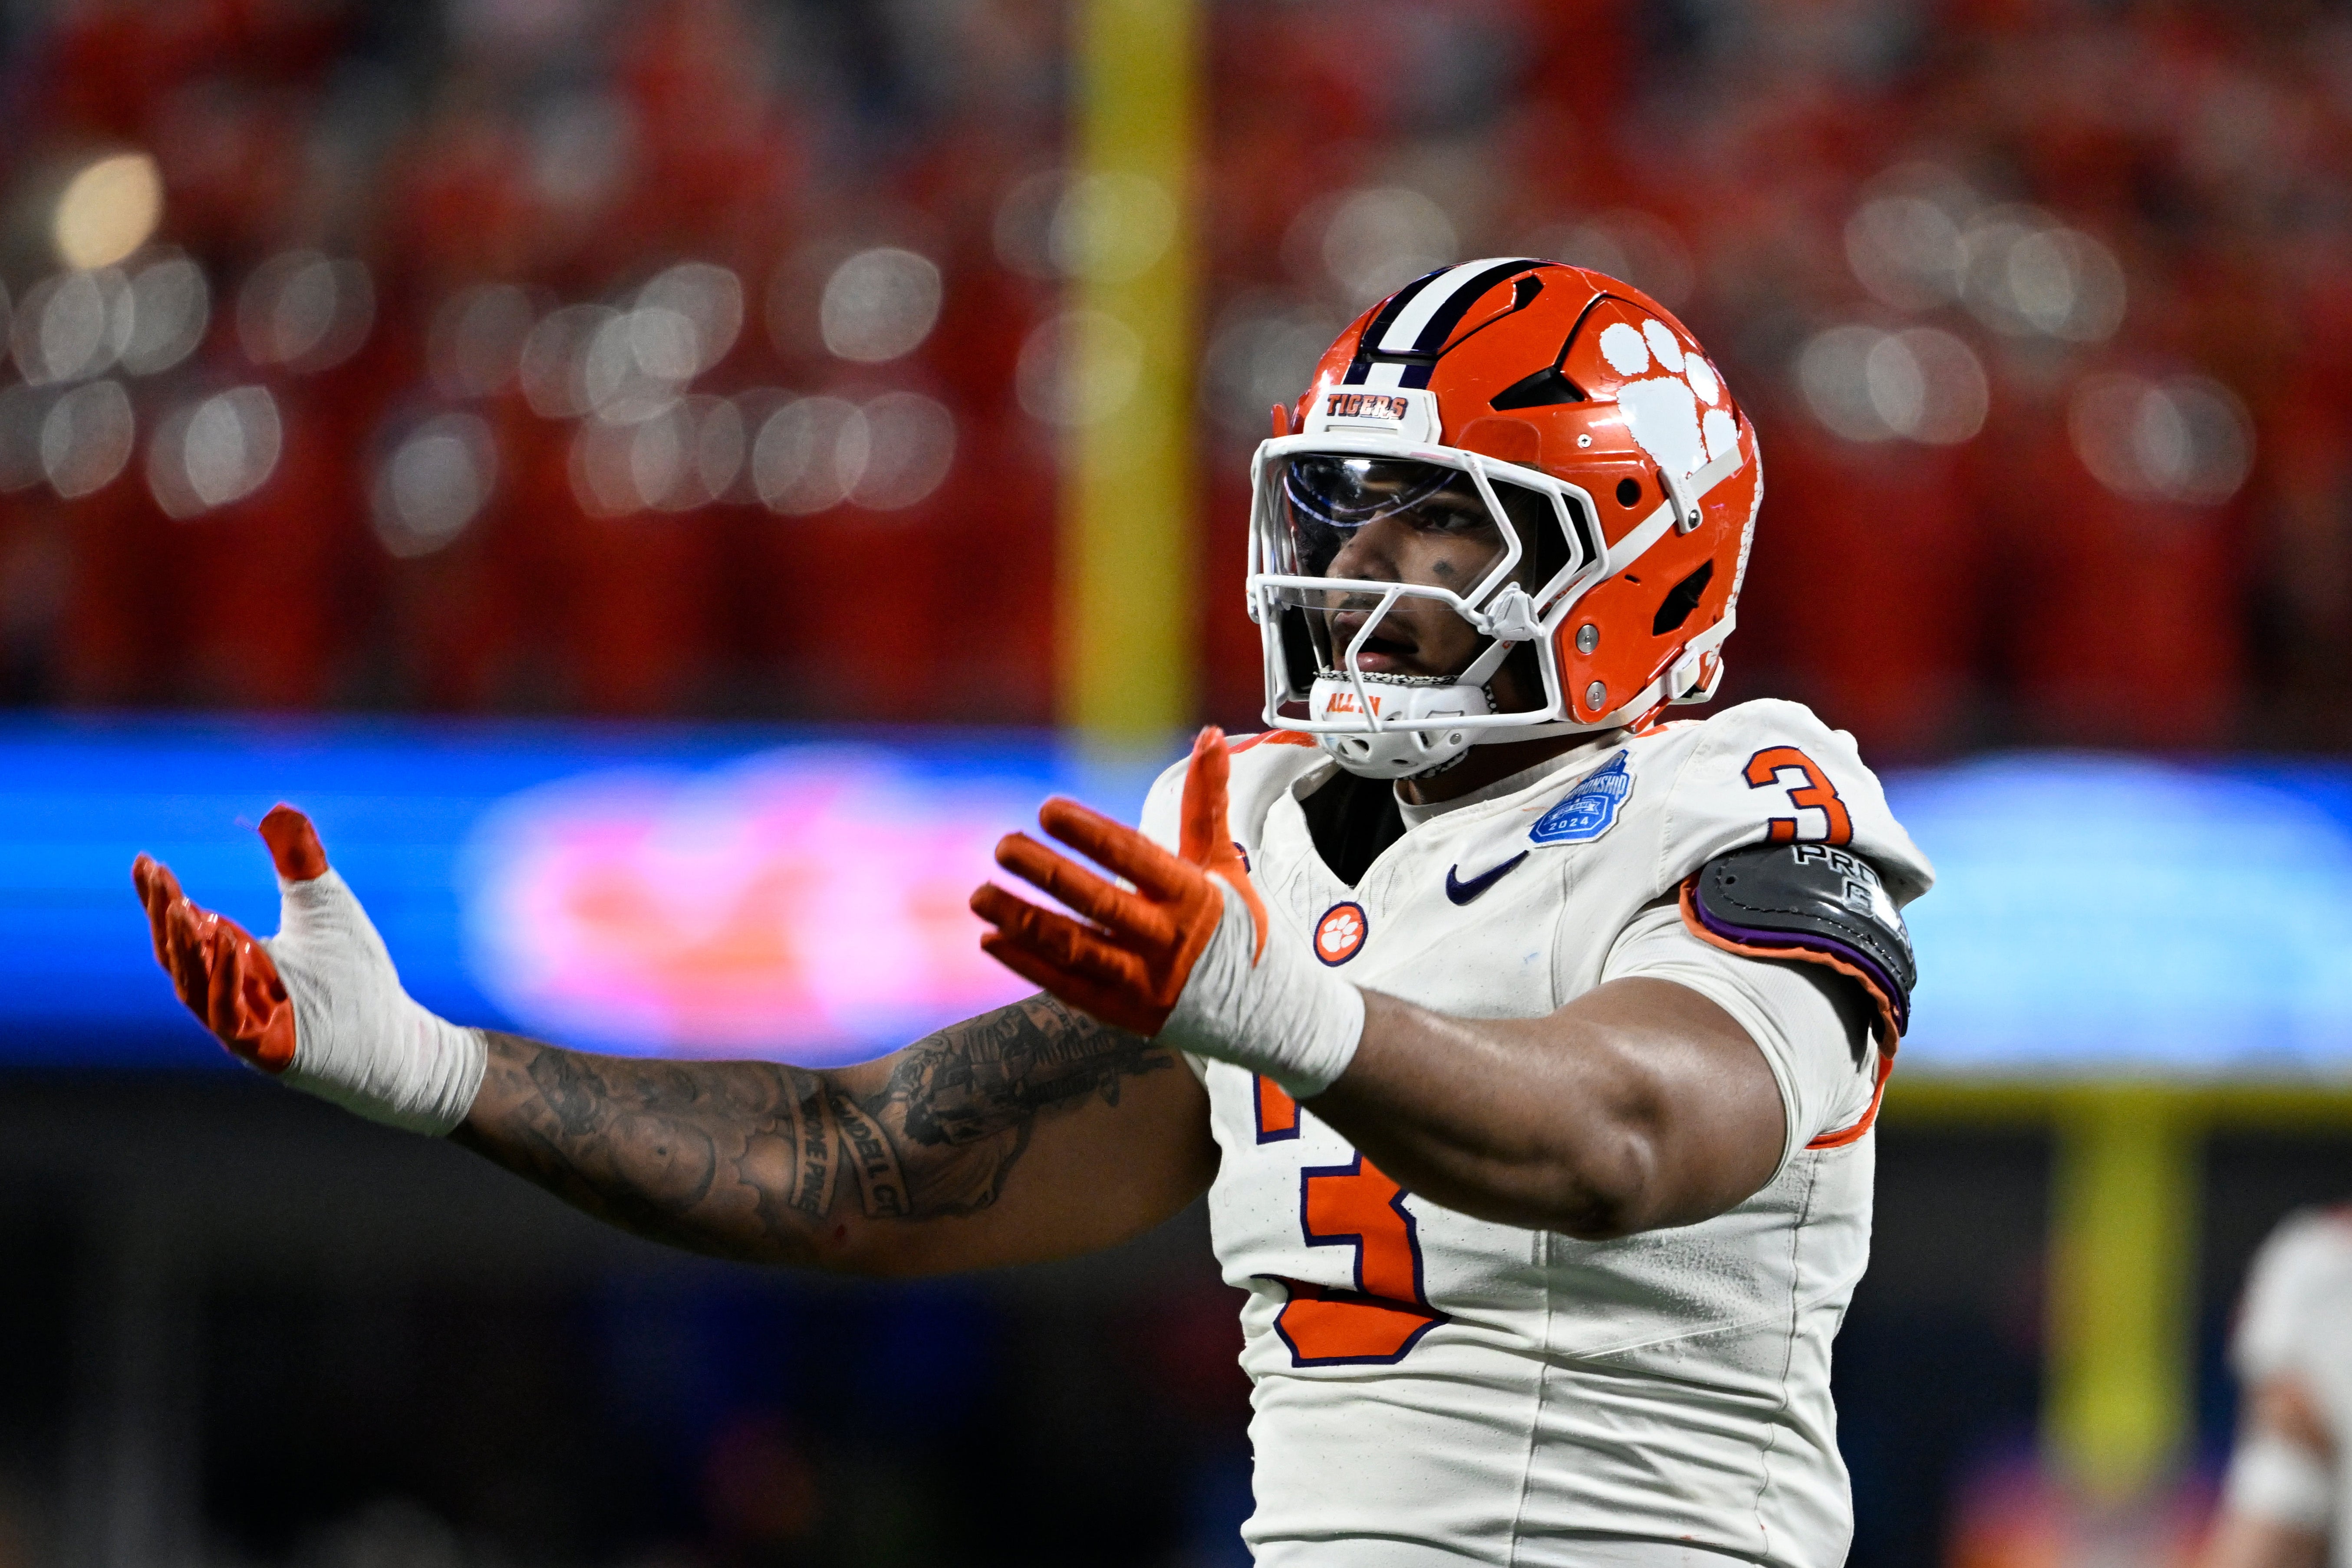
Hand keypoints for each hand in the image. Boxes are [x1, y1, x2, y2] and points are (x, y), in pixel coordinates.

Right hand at [131, 806, 485, 1134]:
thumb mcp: (326, 905)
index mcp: (237, 958)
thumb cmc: (357, 972)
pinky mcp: (266, 1049)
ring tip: (181, 906)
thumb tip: (278, 808)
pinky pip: (231, 1017)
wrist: (393, 1035)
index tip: (146, 860)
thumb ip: (299, 861)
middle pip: (179, 954)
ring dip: (185, 947)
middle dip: (163, 914)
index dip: (160, 896)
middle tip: (156, 876)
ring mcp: (244, 1024)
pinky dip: (228, 980)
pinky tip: (231, 943)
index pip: (185, 925)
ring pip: (196, 986)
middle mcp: (231, 991)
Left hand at [972, 728, 1363, 1096]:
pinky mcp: (1123, 1014)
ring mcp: (1144, 983)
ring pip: (1076, 949)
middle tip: (1004, 845)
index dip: (1090, 834)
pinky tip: (993, 940)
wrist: (1261, 1010)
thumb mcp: (1223, 862)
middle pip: (1099, 904)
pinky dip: (1028, 965)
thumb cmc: (1235, 925)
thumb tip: (1210, 734)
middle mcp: (1168, 942)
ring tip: (981, 895)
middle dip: (1048, 873)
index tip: (1048, 810)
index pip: (1135, 858)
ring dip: (1024, 921)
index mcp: (1194, 897)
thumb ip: (1206, 800)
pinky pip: (1068, 988)